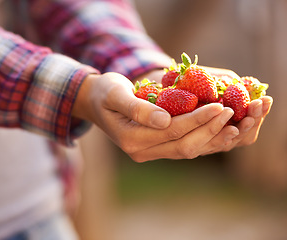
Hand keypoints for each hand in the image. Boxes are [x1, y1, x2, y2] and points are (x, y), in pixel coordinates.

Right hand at [72, 72, 237, 161]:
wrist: (95, 102)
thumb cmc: (105, 93)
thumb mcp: (115, 93)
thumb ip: (137, 108)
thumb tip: (164, 121)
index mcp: (131, 139)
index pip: (172, 131)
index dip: (197, 119)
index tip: (219, 105)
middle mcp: (141, 151)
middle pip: (184, 145)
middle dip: (209, 129)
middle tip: (231, 112)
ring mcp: (149, 152)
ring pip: (187, 149)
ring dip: (211, 137)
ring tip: (233, 123)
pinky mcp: (156, 148)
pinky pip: (183, 146)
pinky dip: (203, 138)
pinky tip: (218, 128)